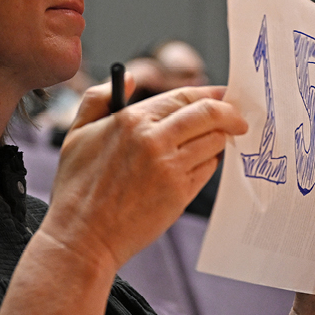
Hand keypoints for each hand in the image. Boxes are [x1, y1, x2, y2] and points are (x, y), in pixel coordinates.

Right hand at [40, 75, 247, 275]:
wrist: (82, 236)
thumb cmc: (77, 188)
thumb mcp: (76, 133)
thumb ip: (98, 98)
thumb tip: (128, 78)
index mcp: (131, 120)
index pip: (183, 96)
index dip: (209, 94)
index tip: (222, 95)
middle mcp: (154, 139)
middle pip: (209, 115)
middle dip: (230, 113)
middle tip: (238, 117)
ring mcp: (170, 167)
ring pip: (214, 142)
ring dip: (220, 140)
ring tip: (216, 142)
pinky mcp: (180, 193)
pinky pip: (207, 169)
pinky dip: (209, 163)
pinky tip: (199, 165)